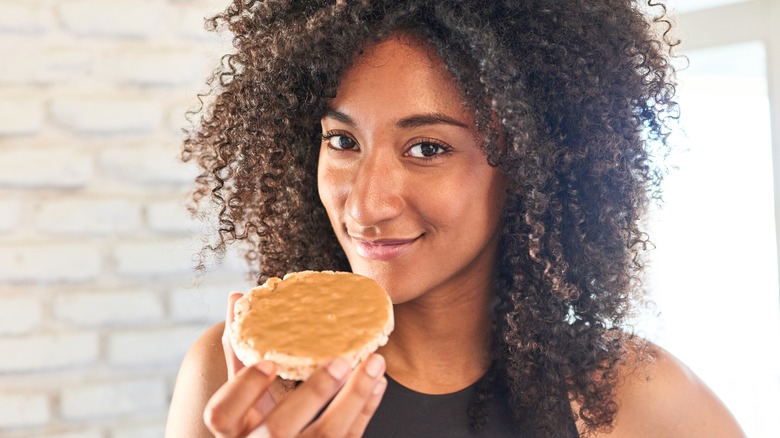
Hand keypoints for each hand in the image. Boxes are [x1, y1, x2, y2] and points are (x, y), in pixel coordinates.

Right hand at [203, 293, 387, 437]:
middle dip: (312, 394)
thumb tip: (236, 300)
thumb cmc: (252, 428)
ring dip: (353, 397)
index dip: (245, 388)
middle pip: (279, 429)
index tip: (268, 363)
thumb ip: (239, 358)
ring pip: (325, 435)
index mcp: (232, 431)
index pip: (222, 414)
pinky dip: (365, 409)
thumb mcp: (239, 404)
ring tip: (373, 363)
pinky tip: (377, 382)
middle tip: (339, 361)